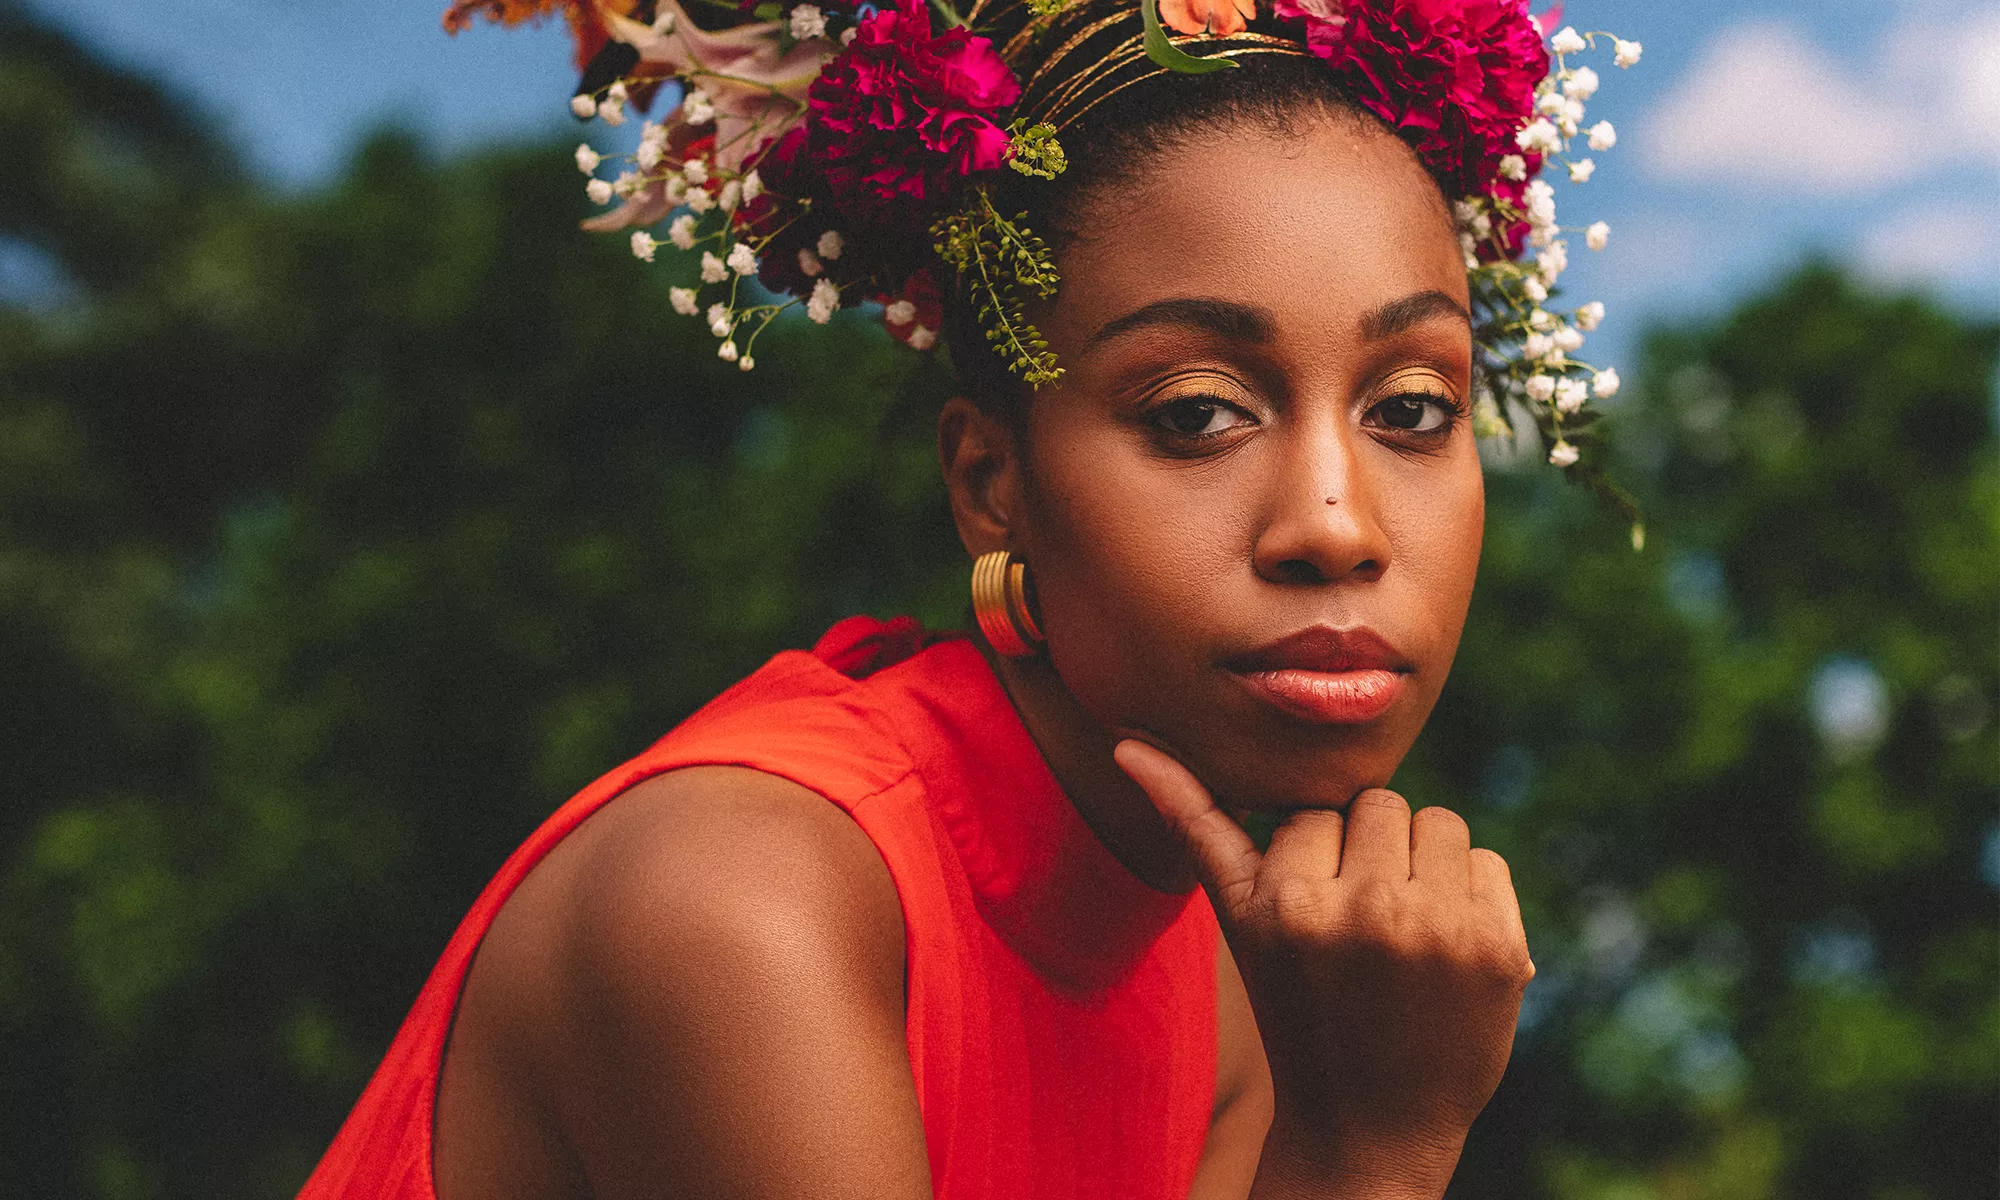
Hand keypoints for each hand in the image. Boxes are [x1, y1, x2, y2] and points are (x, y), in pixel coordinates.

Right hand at [1114, 740, 1532, 1196]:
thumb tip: (1127, 745)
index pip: (1314, 810)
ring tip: (1401, 929)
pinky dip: (1470, 895)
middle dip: (1371, 850)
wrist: (1370, 1124)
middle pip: (1379, 803)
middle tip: (1360, 923)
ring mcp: (1437, 929)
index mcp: (1286, 902)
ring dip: (1423, 863)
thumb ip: (1192, 823)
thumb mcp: (1236, 920)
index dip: (1313, 859)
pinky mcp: (1497, 948)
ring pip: (1437, 822)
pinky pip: (1486, 861)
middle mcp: (1362, 911)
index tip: (1311, 918)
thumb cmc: (1296, 1007)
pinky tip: (1445, 948)